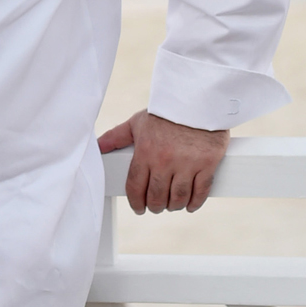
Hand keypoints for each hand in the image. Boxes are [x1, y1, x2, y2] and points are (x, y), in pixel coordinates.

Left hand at [97, 111, 227, 213]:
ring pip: (178, 197)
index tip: (139, 207)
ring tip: (173, 205)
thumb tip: (98, 147)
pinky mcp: (207, 163)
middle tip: (156, 206)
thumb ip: (117, 137)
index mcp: (146, 152)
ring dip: (174, 206)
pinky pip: (200, 191)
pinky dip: (195, 202)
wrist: (199, 98)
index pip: (136, 187)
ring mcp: (188, 164)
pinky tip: (190, 204)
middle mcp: (165, 161)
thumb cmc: (167, 111)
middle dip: (155, 206)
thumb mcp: (138, 122)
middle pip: (157, 196)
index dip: (136, 202)